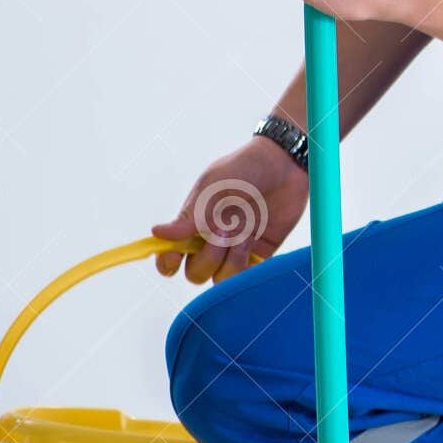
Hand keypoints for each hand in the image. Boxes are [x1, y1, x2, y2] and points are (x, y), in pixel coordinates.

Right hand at [151, 136, 307, 283]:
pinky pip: (246, 277)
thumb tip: (157, 232)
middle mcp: (213, 239)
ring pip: (220, 279)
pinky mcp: (260, 253)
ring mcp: (236, 248)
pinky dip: (247, 268)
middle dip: (207, 258)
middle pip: (195, 272)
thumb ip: (190, 215)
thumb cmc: (245, 168)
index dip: (168, 262)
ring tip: (245, 235)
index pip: (171, 254)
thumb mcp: (214, 186)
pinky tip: (254, 242)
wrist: (285, 163)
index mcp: (195, 223)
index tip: (176, 255)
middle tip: (225, 230)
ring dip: (230, 262)